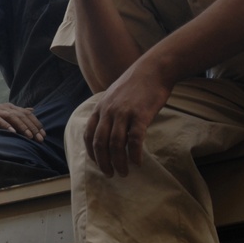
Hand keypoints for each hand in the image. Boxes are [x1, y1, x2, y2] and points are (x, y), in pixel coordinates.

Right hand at [0, 103, 44, 140]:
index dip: (36, 124)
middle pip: (21, 115)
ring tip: (28, 136)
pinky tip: (12, 132)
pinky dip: (5, 125)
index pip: (27, 114)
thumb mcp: (5, 117)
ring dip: (22, 126)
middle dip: (32, 127)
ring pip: (12, 117)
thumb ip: (18, 114)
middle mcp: (4, 107)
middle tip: (39, 138)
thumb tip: (33, 109)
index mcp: (10, 108)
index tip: (43, 135)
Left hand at [84, 55, 171, 175]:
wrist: (154, 68)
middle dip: (103, 162)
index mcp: (101, 107)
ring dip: (119, 162)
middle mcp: (109, 111)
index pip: (89, 134)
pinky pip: (135, 140)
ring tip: (124, 172)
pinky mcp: (141, 115)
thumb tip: (108, 129)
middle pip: (100, 143)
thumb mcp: (114, 94)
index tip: (97, 163)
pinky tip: (137, 162)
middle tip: (110, 174)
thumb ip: (108, 110)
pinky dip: (135, 154)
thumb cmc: (136, 83)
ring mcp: (124, 113)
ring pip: (116, 144)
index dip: (91, 152)